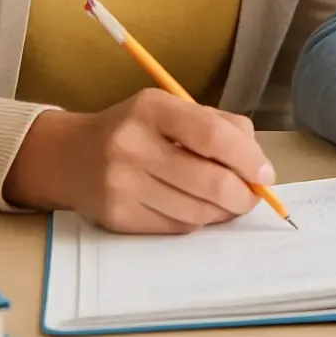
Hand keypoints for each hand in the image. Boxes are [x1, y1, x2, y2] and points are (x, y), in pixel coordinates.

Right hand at [3, 89, 275, 233]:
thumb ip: (221, 128)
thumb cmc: (137, 130)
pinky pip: (176, 228)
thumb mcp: (172, 110)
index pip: (213, 136)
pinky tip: (196, 209)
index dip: (247, 159)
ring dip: (223, 212)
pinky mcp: (118, 217)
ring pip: (197, 211)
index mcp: (152, 108)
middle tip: (251, 196)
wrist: (71, 156)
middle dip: (242, 195)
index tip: (264, 173)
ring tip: (226, 202)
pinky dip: (197, 222)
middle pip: (209, 181)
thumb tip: (260, 168)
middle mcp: (132, 145)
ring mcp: (122, 184)